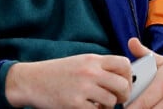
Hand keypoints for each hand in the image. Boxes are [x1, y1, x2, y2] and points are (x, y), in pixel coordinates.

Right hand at [5, 53, 131, 107]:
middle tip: (118, 99)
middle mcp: (90, 71)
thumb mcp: (81, 61)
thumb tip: (121, 75)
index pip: (124, 64)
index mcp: (93, 59)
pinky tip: (89, 108)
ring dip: (108, 106)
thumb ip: (100, 66)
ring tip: (99, 104)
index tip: (124, 83)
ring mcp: (83, 88)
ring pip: (111, 101)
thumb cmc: (59, 71)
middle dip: (124, 95)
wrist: (33, 80)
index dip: (128, 76)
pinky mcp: (74, 104)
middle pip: (122, 84)